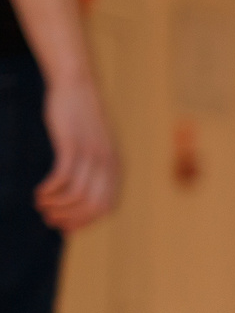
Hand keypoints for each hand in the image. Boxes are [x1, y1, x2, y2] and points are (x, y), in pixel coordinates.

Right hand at [34, 74, 116, 232]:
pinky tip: (39, 192)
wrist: (77, 86)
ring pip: (76, 194)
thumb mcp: (93, 146)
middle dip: (70, 217)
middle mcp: (108, 165)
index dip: (85, 221)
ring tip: (41, 204)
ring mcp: (92, 155)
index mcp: (116, 169)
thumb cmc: (81, 119)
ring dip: (57, 205)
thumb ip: (93, 169)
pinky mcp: (73, 145)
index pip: (106, 208)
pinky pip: (63, 177)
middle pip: (92, 206)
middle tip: (49, 219)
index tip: (65, 227)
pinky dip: (50, 190)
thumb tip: (81, 195)